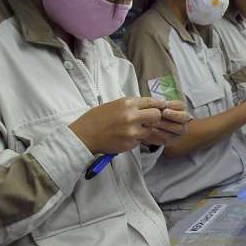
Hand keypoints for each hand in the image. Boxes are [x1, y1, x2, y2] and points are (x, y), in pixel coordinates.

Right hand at [69, 97, 188, 153]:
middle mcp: (131, 116)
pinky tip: (125, 137)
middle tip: (149, 120)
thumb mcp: (114, 104)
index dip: (158, 105)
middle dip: (155, 118)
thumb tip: (148, 105)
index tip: (162, 107)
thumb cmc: (97, 118)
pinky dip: (136, 140)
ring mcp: (132, 131)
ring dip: (146, 130)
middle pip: (157, 115)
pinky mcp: (130, 144)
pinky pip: (141, 141)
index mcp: (127, 103)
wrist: (84, 135)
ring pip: (151, 130)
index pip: (152, 101)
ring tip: (134, 130)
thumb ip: (132, 105)